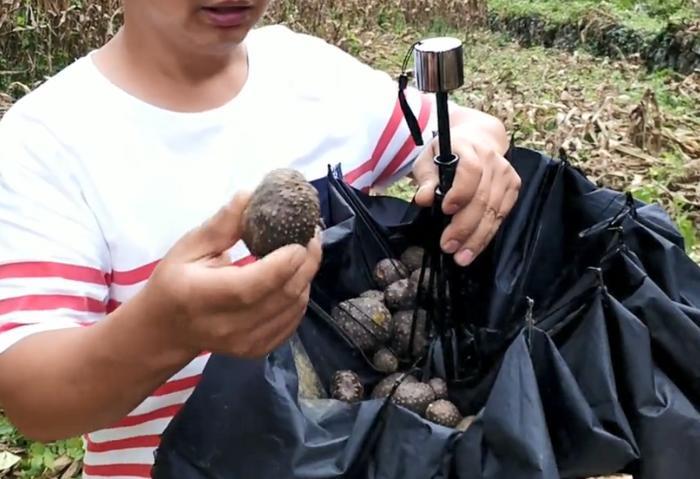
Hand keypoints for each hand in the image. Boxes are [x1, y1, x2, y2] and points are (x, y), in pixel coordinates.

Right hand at [141, 192, 321, 357]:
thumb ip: (222, 224)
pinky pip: (292, 322)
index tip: (300, 238)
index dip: (282, 263)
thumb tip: (251, 195)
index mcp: (202, 296)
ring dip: (306, 278)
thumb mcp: (189, 247)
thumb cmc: (175, 281)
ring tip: (306, 253)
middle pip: (281, 297)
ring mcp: (244, 343)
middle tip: (312, 237)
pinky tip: (295, 279)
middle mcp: (226, 325)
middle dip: (306, 264)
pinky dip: (300, 297)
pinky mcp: (257, 350)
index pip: (252, 286)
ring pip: (292, 309)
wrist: (166, 330)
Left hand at [412, 131, 520, 266]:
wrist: (477, 140)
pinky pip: (502, 215)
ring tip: (462, 257)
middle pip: (482, 198)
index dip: (460, 192)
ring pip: (494, 211)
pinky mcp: (513, 186)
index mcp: (468, 147)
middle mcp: (492, 160)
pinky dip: (487, 234)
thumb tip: (423, 199)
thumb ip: (426, 179)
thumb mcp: (428, 160)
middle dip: (464, 227)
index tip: (445, 210)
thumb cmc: (446, 153)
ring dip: (477, 238)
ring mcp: (506, 174)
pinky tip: (475, 248)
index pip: (470, 170)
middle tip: (448, 246)